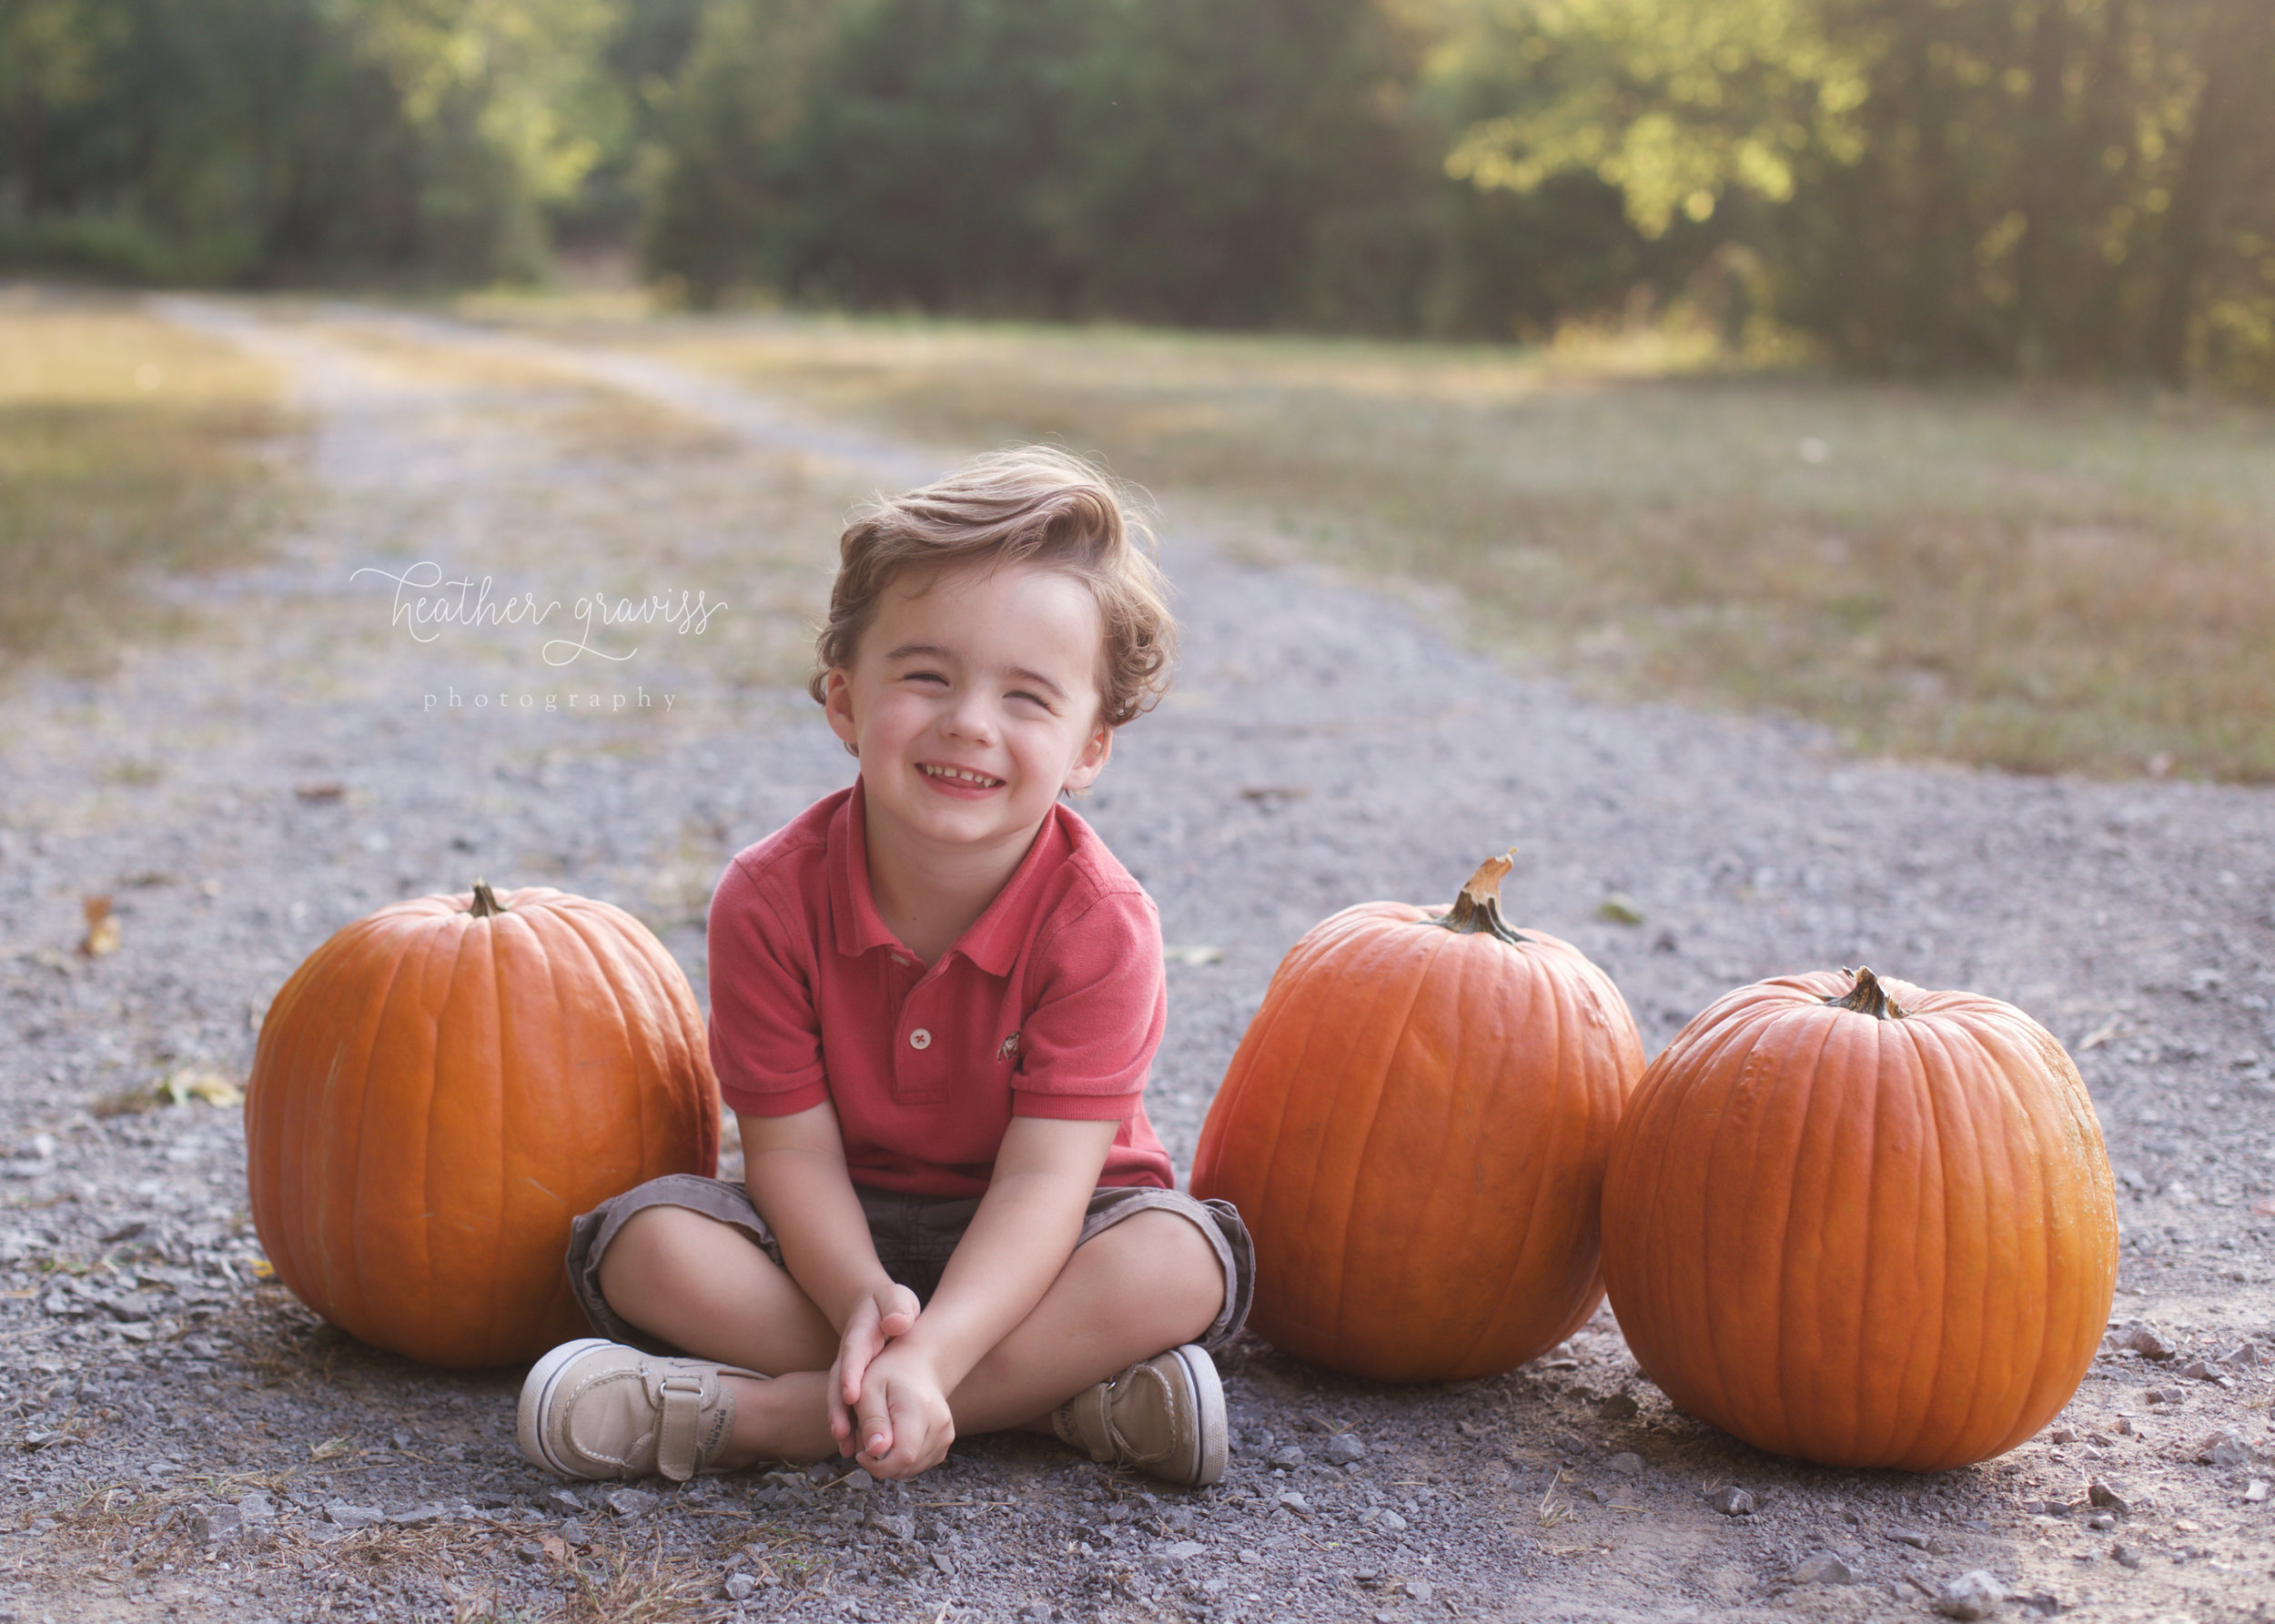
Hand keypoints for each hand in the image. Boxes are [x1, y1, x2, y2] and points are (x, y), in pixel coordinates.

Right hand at [827, 1281, 919, 1456]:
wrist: (875, 1309)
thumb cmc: (890, 1304)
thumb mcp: (896, 1298)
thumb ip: (896, 1307)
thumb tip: (897, 1322)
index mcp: (859, 1336)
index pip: (853, 1356)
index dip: (850, 1375)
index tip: (852, 1395)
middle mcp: (848, 1358)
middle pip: (839, 1384)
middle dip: (839, 1409)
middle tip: (841, 1433)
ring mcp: (848, 1373)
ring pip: (840, 1400)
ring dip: (842, 1423)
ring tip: (846, 1448)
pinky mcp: (852, 1384)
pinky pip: (848, 1407)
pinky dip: (848, 1426)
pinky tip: (851, 1449)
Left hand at [848, 1341, 955, 1478]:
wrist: (918, 1365)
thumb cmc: (888, 1374)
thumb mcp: (869, 1390)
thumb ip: (871, 1421)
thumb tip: (876, 1452)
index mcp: (920, 1409)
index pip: (902, 1457)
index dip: (876, 1465)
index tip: (860, 1453)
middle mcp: (940, 1424)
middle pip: (905, 1466)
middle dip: (879, 1462)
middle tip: (868, 1437)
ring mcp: (946, 1434)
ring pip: (911, 1469)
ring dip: (889, 1461)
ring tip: (881, 1434)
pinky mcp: (945, 1442)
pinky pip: (918, 1464)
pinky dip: (902, 1459)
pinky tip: (895, 1437)